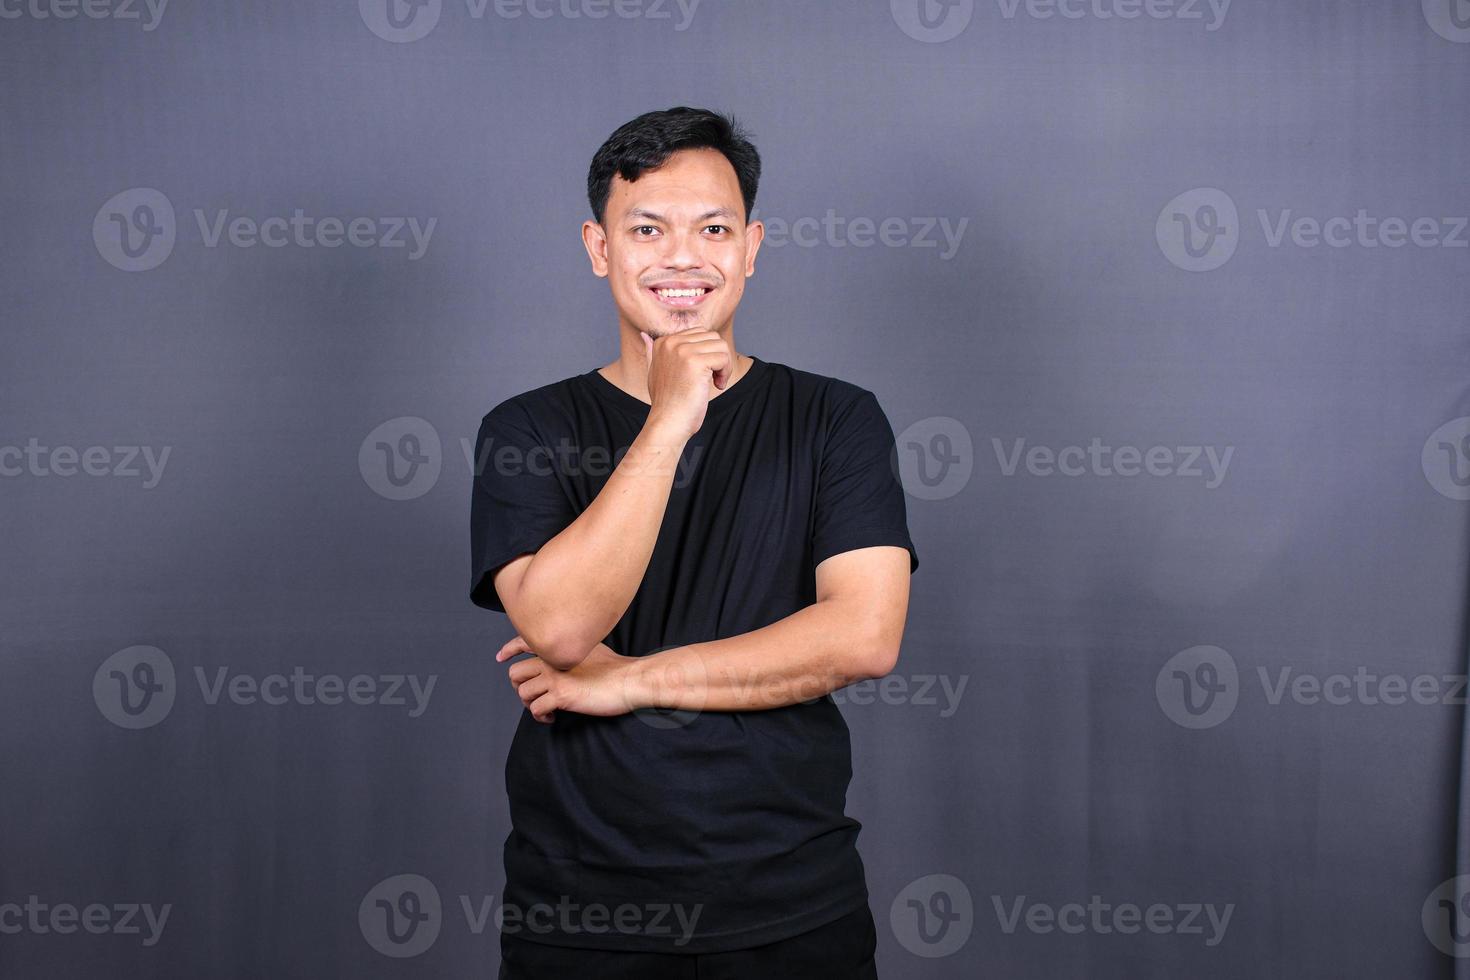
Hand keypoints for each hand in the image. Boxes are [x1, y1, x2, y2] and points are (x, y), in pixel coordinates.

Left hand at [495, 635, 640, 722]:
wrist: (629, 680)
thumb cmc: (615, 668)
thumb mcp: (590, 648)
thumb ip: (571, 650)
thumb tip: (562, 657)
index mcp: (558, 647)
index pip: (524, 641)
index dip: (509, 650)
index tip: (502, 657)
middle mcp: (552, 660)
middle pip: (515, 672)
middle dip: (520, 687)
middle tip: (533, 696)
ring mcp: (555, 677)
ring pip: (523, 692)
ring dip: (530, 705)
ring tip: (544, 709)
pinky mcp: (561, 695)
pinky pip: (536, 709)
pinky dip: (540, 717)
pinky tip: (551, 718)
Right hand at [641, 329, 734, 439]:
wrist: (668, 422)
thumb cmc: (665, 402)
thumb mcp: (653, 373)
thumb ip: (652, 353)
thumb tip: (644, 335)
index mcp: (662, 342)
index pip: (700, 332)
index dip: (707, 353)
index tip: (702, 373)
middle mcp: (670, 343)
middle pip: (712, 336)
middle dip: (718, 356)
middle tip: (713, 378)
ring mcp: (682, 351)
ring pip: (721, 345)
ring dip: (724, 365)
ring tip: (716, 382)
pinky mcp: (695, 362)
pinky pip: (724, 358)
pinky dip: (726, 373)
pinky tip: (717, 386)